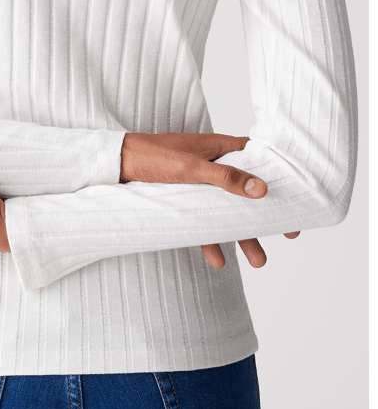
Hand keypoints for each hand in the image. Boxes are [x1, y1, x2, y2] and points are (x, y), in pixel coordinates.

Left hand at [120, 132, 299, 269]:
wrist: (111, 165)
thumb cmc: (150, 156)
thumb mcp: (189, 168)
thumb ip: (224, 178)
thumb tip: (260, 189)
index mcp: (218, 148)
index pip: (258, 162)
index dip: (278, 181)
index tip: (296, 202)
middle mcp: (211, 165)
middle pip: (246, 194)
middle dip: (264, 218)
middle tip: (286, 237)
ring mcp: (196, 185)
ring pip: (226, 213)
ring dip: (241, 236)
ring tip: (257, 261)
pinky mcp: (180, 201)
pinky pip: (201, 223)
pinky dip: (210, 241)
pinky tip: (217, 260)